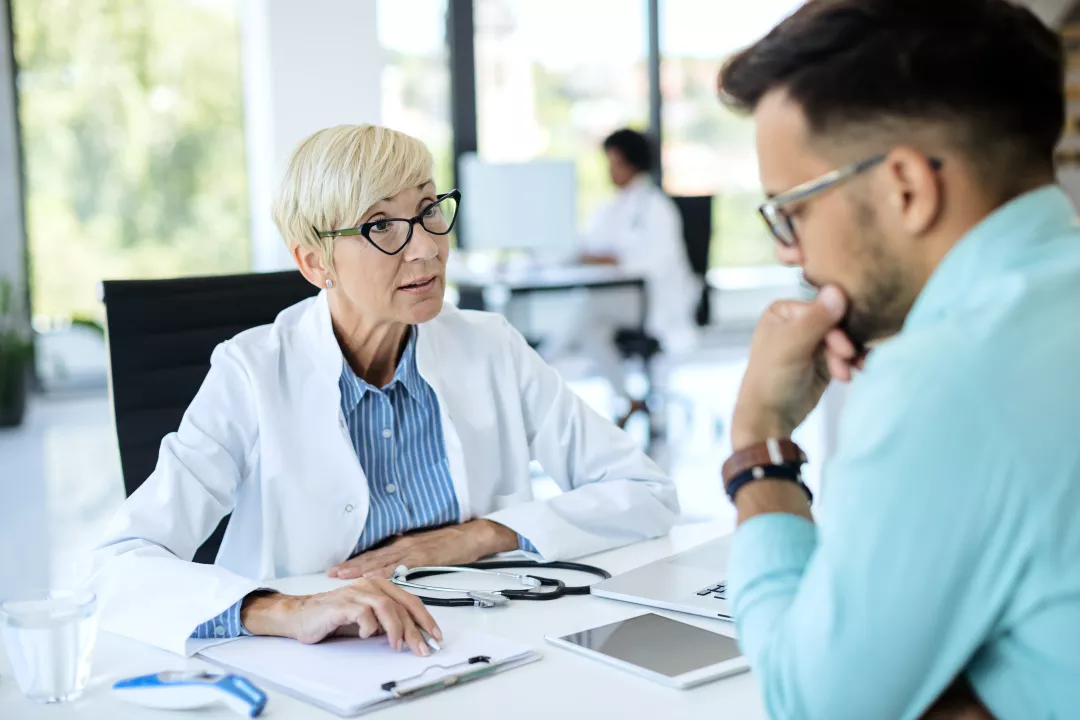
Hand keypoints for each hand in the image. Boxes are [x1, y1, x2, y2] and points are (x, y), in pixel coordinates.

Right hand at [240, 578, 441, 655]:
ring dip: (396, 629)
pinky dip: (369, 627)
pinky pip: (364, 614)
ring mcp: (356, 593)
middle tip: (422, 648)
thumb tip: (413, 635)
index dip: (425, 618)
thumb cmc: (335, 617)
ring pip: (387, 607)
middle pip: (402, 606)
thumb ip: (388, 621)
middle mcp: (370, 585)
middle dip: (415, 630)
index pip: (410, 600)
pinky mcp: (342, 604)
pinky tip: (365, 635)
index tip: (435, 636)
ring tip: (396, 645)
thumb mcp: (368, 619)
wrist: (302, 615)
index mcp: (380, 586)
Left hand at [328, 520, 519, 579]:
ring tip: (343, 576)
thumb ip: (410, 556)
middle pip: (372, 558)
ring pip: (381, 561)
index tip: (338, 569)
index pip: (374, 554)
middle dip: (351, 566)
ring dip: (360, 569)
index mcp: (404, 544)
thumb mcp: (426, 547)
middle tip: (332, 573)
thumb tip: (396, 565)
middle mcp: (404, 546)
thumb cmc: (452, 542)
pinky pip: (400, 566)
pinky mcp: (423, 558)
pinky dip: (385, 572)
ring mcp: (412, 551)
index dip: (355, 562)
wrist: (472, 535)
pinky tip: (373, 578)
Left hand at [731, 285, 850, 449]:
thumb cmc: (771, 378)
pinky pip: (843, 354)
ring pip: (842, 339)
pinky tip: (851, 374)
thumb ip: (816, 320)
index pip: (820, 309)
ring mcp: (811, 340)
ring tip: (846, 375)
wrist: (769, 417)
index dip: (836, 328)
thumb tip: (838, 289)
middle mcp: (797, 321)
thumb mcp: (792, 346)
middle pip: (834, 324)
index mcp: (783, 311)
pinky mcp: (822, 359)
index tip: (846, 349)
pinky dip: (850, 363)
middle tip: (850, 363)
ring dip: (848, 357)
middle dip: (843, 346)